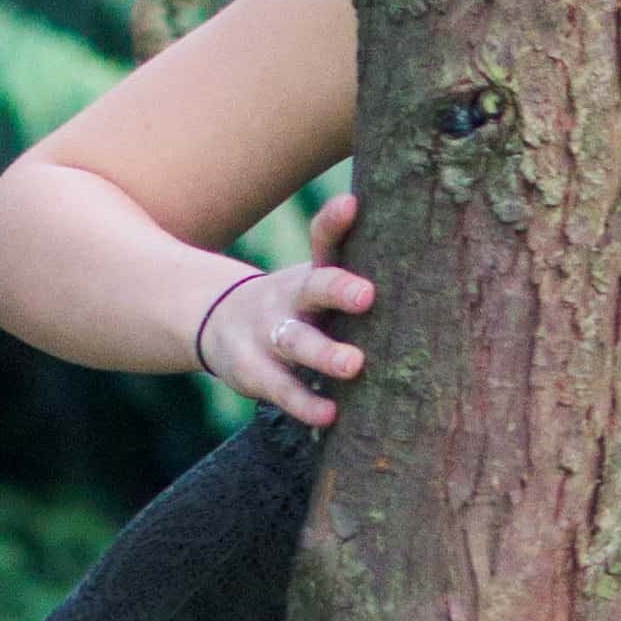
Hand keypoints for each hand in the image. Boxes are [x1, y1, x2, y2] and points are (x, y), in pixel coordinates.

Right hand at [197, 191, 372, 425]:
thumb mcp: (314, 278)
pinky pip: (284, 390)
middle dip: (338, 290)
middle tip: (368, 295)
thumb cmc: (292, 302)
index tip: (351, 206)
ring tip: (354, 364)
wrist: (216, 321)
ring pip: (297, 342)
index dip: (334, 223)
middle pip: (311, 289)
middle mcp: (288, 299)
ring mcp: (269, 336)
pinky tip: (330, 415)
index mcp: (309, 274)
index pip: (322, 240)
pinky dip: (306, 404)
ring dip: (324, 353)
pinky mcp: (257, 373)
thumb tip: (404, 235)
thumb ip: (348, 264)